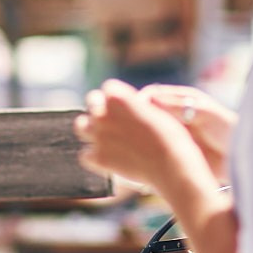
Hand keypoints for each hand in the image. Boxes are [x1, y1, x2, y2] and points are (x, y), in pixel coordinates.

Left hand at [74, 81, 193, 191]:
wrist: (171, 164)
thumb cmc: (170, 136)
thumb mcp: (154, 111)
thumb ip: (134, 105)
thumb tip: (129, 106)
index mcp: (117, 95)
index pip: (107, 89)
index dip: (115, 98)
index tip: (124, 107)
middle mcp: (103, 112)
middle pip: (91, 104)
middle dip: (99, 110)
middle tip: (111, 121)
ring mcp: (98, 135)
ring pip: (81, 126)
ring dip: (90, 130)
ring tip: (105, 138)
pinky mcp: (98, 158)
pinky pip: (85, 155)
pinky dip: (95, 157)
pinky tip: (108, 159)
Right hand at [139, 85, 234, 181]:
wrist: (243, 158)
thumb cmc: (228, 131)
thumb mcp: (205, 114)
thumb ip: (181, 106)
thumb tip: (151, 99)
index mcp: (181, 99)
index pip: (151, 95)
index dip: (139, 102)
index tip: (132, 114)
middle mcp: (174, 115)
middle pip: (146, 114)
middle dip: (134, 121)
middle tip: (127, 133)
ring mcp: (172, 133)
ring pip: (146, 133)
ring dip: (138, 139)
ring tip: (132, 148)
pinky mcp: (173, 151)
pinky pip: (153, 150)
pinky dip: (145, 154)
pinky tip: (142, 161)